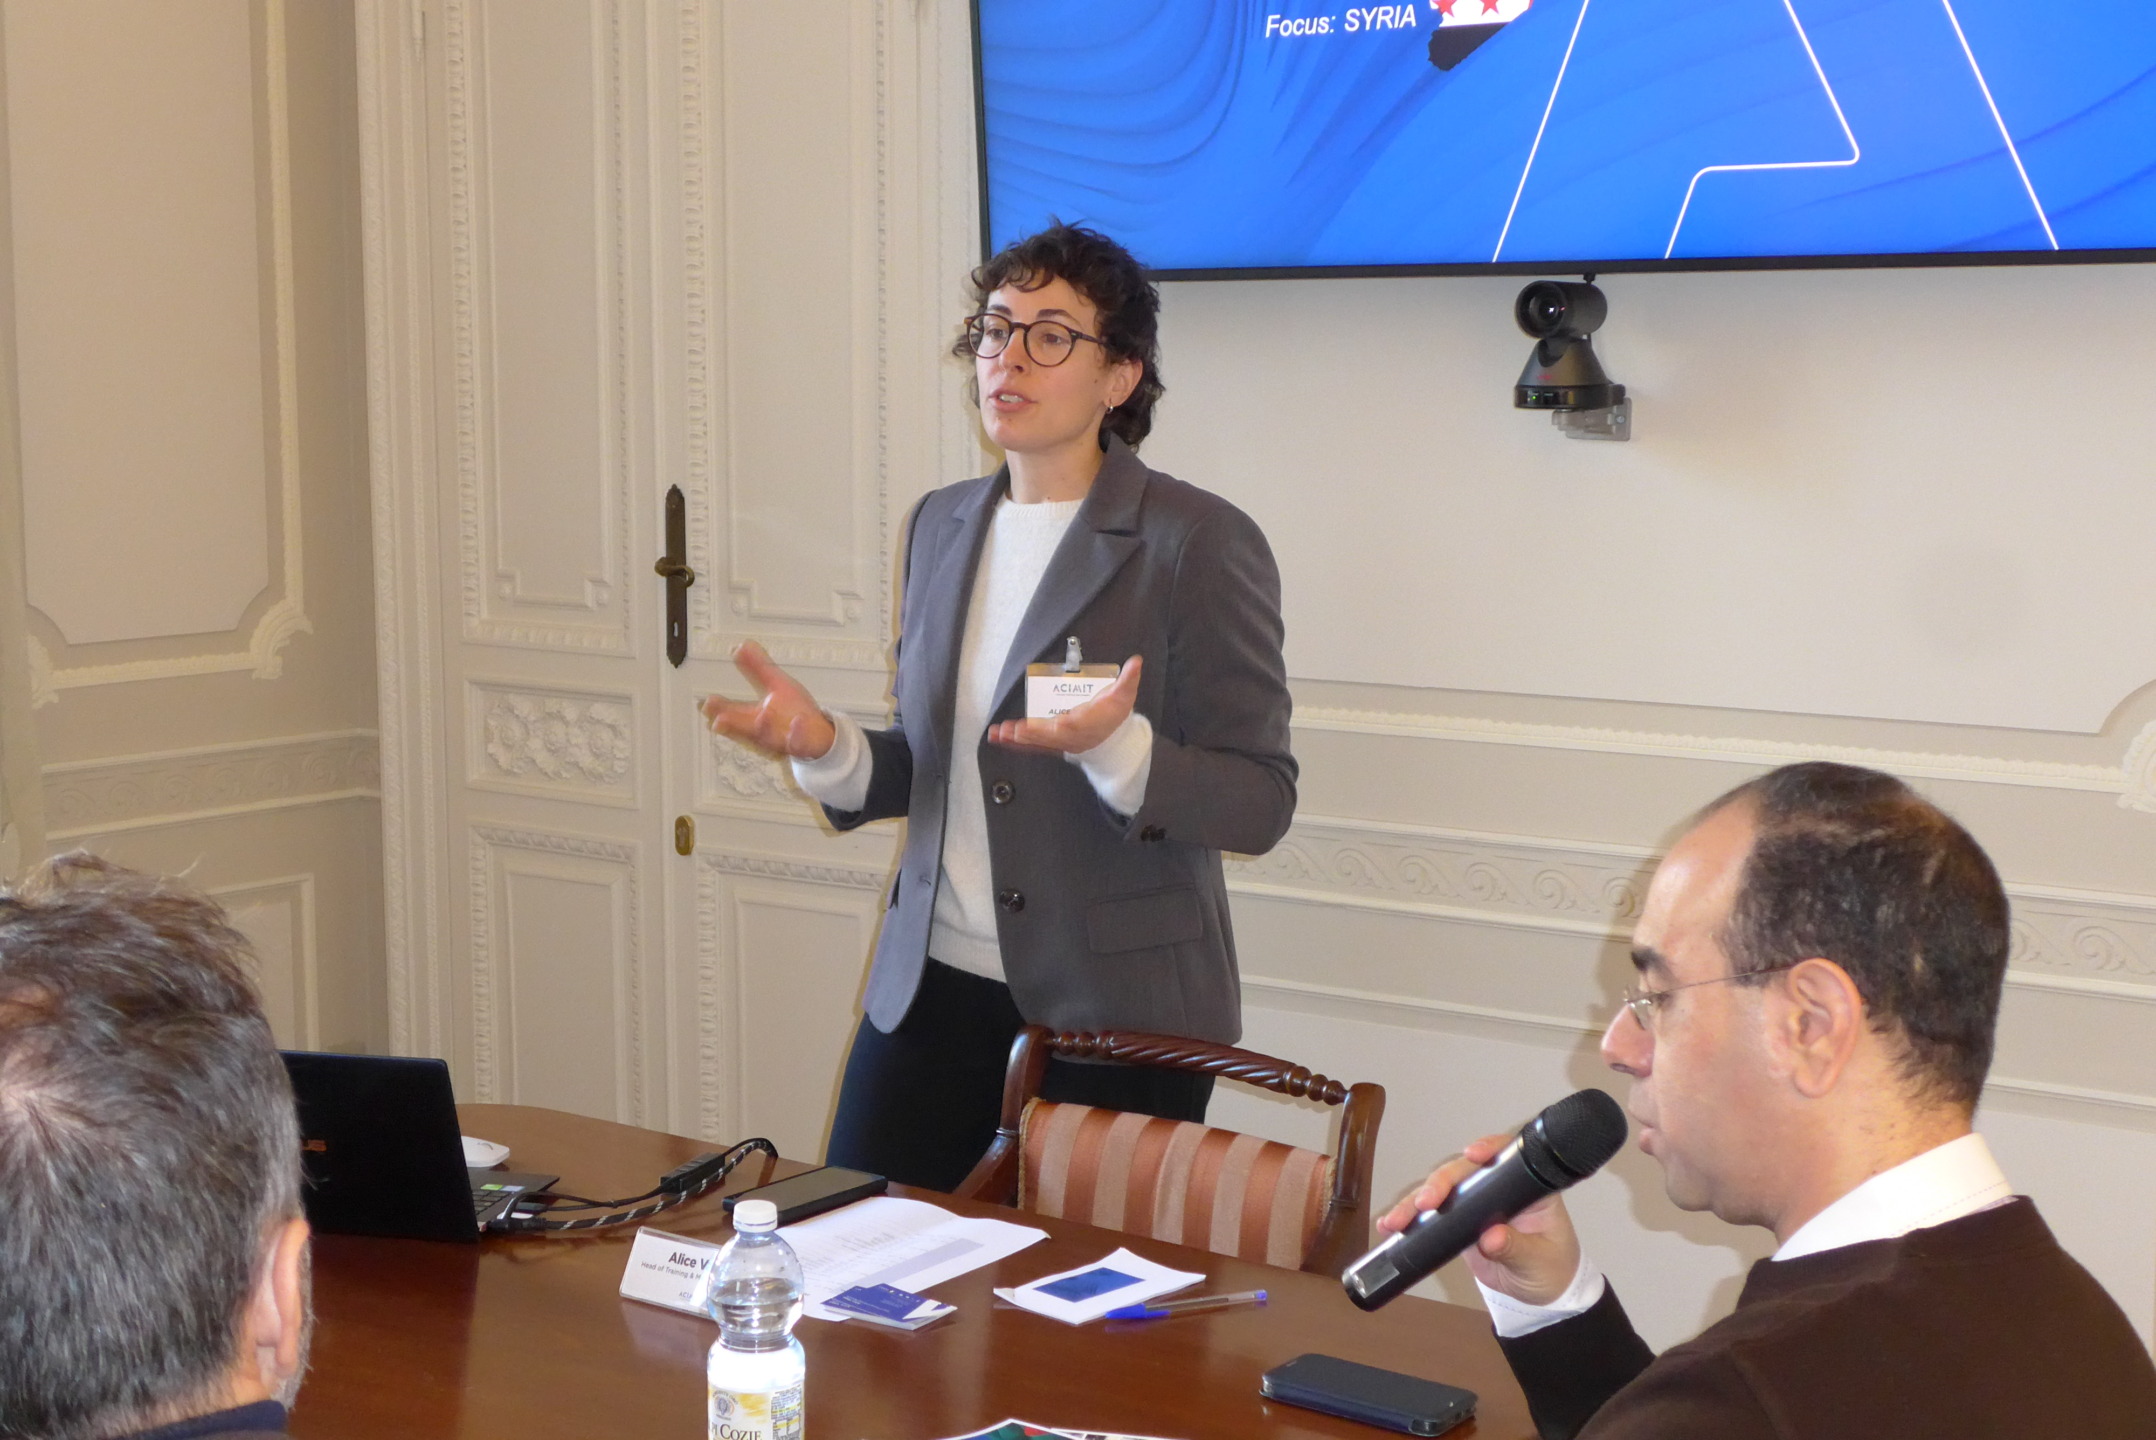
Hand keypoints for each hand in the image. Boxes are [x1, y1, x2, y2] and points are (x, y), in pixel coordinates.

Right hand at [699, 640, 836, 760]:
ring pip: (769, 737)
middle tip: (718, 720)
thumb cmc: (791, 709)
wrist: (819, 734)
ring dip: (764, 728)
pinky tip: (798, 721)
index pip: (732, 712)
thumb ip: (757, 667)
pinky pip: (799, 741)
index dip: (720, 709)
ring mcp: (782, 739)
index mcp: (753, 716)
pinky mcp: (801, 744)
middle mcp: (763, 730)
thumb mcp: (775, 683)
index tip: (707, 704)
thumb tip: (738, 646)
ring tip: (762, 715)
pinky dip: (797, 733)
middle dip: (732, 724)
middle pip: (744, 727)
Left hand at [988, 655, 1142, 754]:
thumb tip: (1136, 662)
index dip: (1061, 725)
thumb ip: (1129, 679)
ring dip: (1017, 739)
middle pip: (1050, 736)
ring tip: (1000, 733)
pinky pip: (1030, 745)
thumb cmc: (1113, 715)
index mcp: (1088, 722)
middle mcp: (1071, 735)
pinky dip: (1014, 743)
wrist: (1111, 741)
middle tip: (1013, 730)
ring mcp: (1059, 742)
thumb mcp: (1124, 695)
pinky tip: (999, 738)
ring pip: (1036, 742)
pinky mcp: (1050, 744)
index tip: (1053, 723)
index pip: (1074, 725)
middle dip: (1031, 733)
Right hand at [1376, 1132, 1582, 1306]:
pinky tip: (1390, 1226)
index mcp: (1528, 1189)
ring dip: (1415, 1203)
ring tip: (1395, 1221)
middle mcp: (1498, 1188)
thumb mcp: (1539, 1261)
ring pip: (1441, 1191)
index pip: (1508, 1158)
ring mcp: (1475, 1203)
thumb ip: (1517, 1248)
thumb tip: (1491, 1237)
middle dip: (1440, 1183)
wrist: (1540, 1292)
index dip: (1489, 1149)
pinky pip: (1431, 1215)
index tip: (1472, 1154)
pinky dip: (1411, 1220)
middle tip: (1425, 1202)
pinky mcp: (1458, 1222)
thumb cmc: (1551, 1269)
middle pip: (1464, 1172)